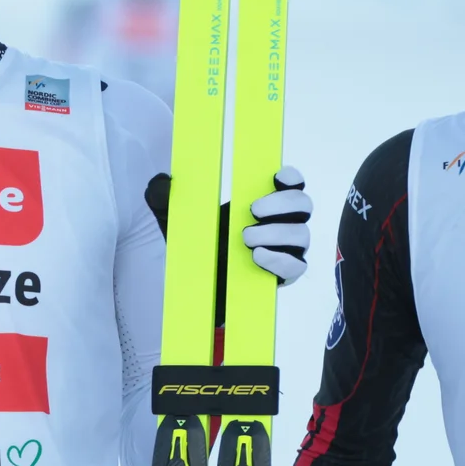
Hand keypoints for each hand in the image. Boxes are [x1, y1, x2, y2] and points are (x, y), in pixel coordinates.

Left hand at [140, 167, 310, 283]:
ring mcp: (288, 249)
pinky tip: (258, 257)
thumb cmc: (194, 246)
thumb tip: (161, 180)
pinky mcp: (285, 275)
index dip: (290, 177)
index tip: (276, 176)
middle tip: (252, 210)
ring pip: (301, 234)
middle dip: (282, 203)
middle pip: (303, 204)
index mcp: (264, 202)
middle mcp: (283, 223)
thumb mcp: (172, 219)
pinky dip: (280, 260)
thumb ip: (163, 197)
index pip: (291, 183)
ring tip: (246, 238)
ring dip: (276, 233)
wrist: (196, 288)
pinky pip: (296, 266)